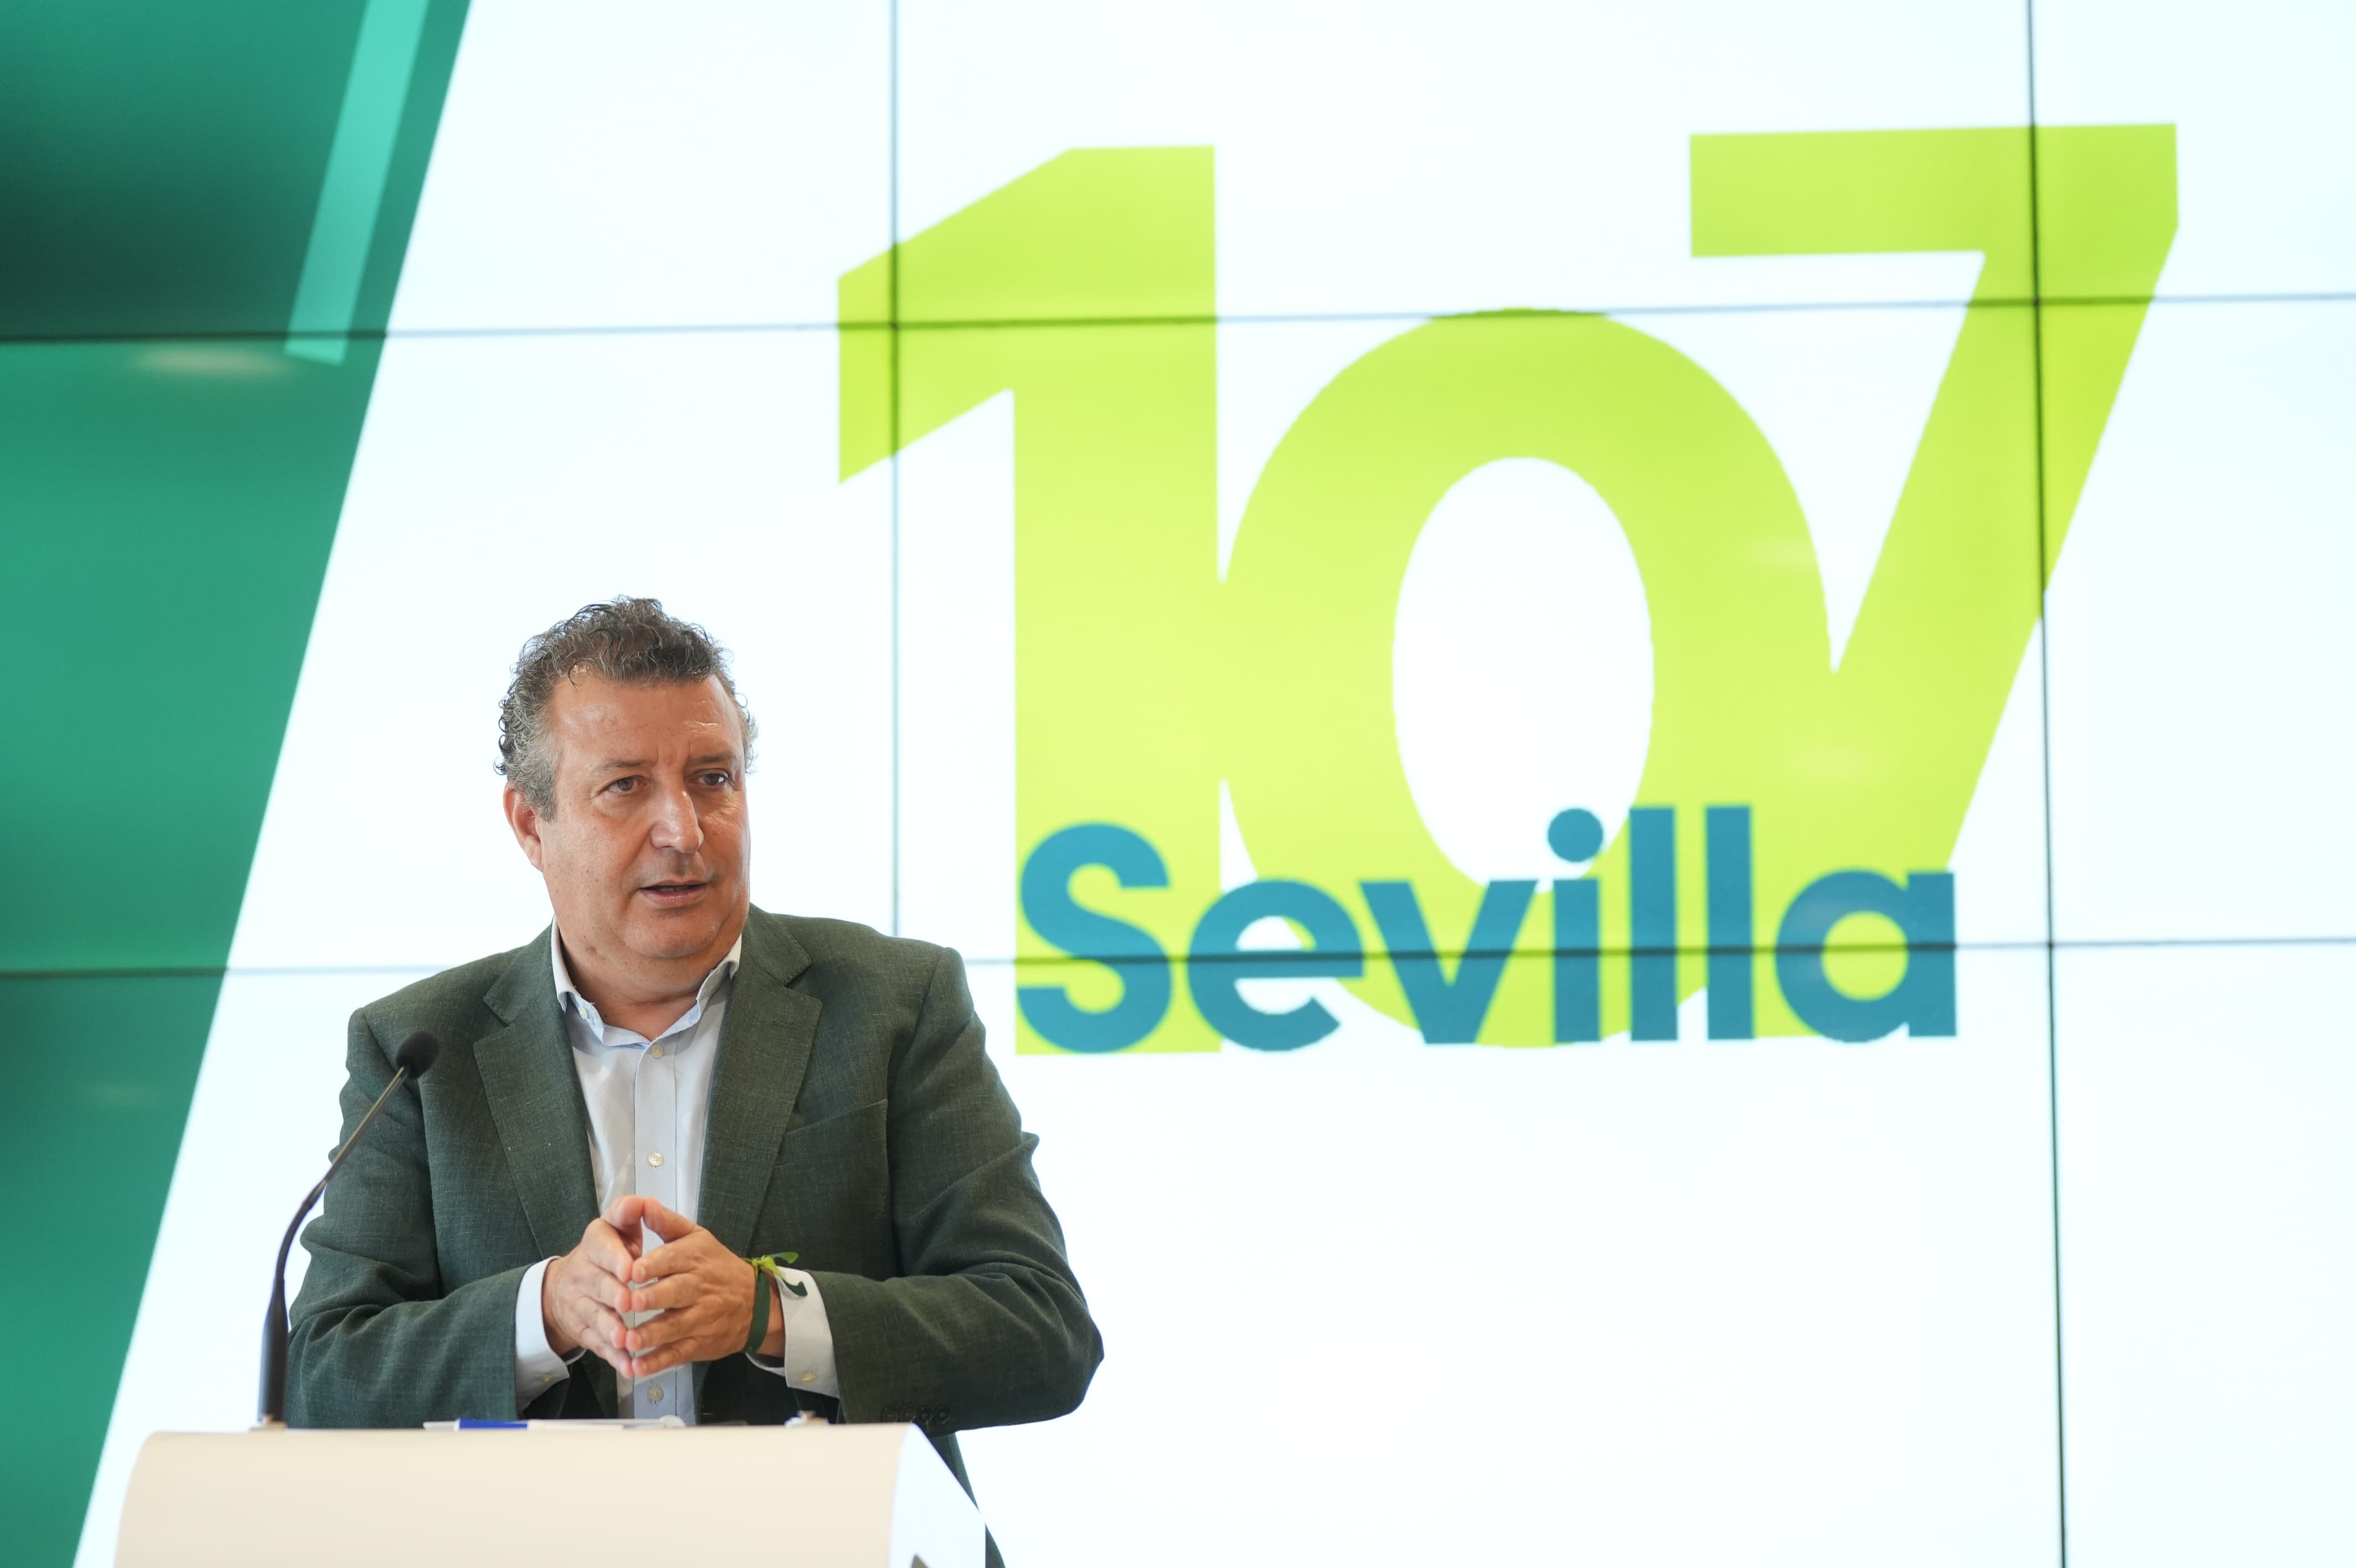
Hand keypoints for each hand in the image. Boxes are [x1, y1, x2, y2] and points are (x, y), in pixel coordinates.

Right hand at [541, 1195, 649, 1374]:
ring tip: (627, 1339)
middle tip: (628, 1303)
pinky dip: (614, 1356)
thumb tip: (640, 1201)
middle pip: (598, 1285)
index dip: (615, 1258)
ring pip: (596, 1317)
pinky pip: (598, 1344)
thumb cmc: (609, 1250)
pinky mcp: (584, 1330)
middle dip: (613, 1295)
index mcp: (594, 1244)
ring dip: (611, 1329)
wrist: (569, 1282)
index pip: (601, 1248)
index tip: (629, 1268)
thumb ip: (628, 1213)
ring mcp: (581, 1304)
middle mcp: (583, 1274)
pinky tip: (629, 1365)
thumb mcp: (616, 1226)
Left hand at [615, 1198, 778, 1376]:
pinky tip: (637, 1368)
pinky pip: (677, 1354)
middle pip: (676, 1293)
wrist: (755, 1304)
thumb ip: (666, 1222)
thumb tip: (643, 1202)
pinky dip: (657, 1363)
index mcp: (695, 1258)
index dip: (654, 1264)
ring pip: (675, 1327)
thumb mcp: (696, 1237)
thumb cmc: (716, 1266)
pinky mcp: (698, 1343)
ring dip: (651, 1335)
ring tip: (627, 1340)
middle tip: (627, 1303)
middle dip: (652, 1299)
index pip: (674, 1258)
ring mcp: (700, 1318)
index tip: (632, 1270)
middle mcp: (698, 1288)